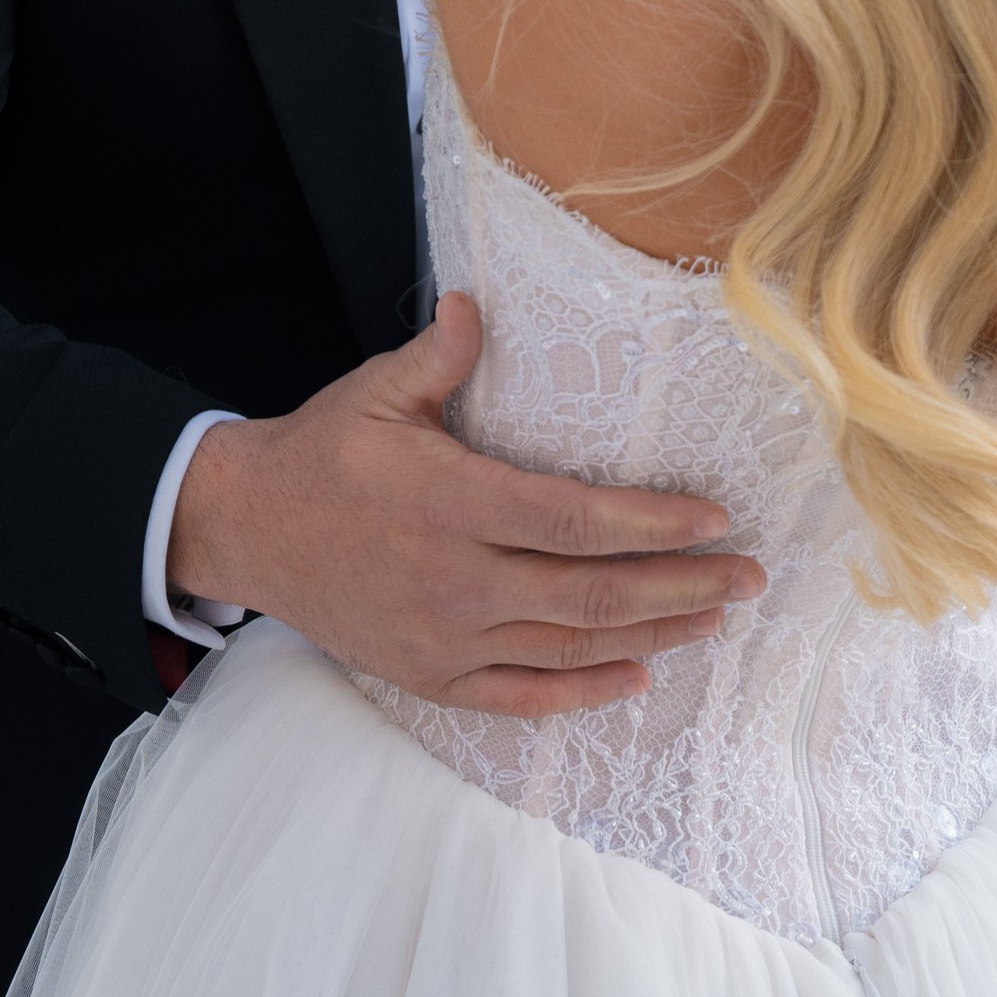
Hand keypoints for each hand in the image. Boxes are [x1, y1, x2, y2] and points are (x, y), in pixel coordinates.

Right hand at [172, 293, 763, 717]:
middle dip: (684, 586)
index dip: (653, 525)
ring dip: (654, 635)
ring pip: (571, 646)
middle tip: (750, 577)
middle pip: (593, 594)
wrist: (246, 530)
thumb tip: (475, 301)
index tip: (716, 519)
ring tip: (714, 618)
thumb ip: (439, 354)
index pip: (576, 522)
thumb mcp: (375, 391)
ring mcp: (445, 638)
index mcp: (451, 504)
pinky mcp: (431, 675)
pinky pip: (521, 695)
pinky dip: (583, 692)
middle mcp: (455, 581)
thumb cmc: (322, 453)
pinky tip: (635, 677)